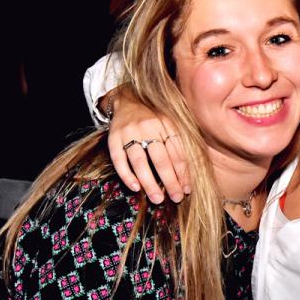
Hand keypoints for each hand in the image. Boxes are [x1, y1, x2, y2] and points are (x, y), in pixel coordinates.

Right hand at [106, 85, 191, 202]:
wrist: (127, 100)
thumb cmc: (153, 119)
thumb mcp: (169, 125)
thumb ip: (178, 145)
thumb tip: (187, 175)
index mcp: (165, 125)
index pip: (177, 153)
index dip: (183, 173)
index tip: (186, 190)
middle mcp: (148, 128)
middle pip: (161, 159)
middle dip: (170, 181)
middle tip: (176, 198)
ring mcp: (129, 133)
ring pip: (140, 161)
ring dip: (149, 182)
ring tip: (157, 199)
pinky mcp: (113, 139)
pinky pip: (119, 160)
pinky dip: (127, 175)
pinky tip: (135, 188)